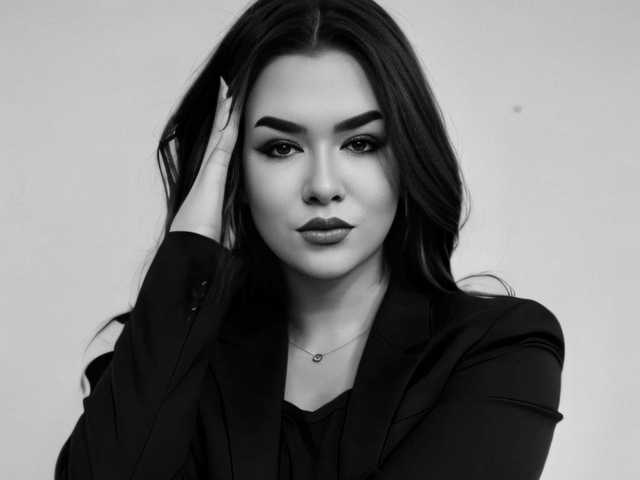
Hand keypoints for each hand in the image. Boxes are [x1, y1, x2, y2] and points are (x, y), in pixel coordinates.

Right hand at [169, 77, 240, 242]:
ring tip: (231, 84)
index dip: (231, 131)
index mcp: (216, 182)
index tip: (239, 115)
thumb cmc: (211, 244)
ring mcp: (209, 167)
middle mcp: (210, 170)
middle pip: (221, 134)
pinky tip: (230, 99)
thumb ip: (240, 220)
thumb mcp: (232, 228)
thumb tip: (257, 226)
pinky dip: (225, 117)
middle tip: (233, 87)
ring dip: (225, 108)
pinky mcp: (212, 168)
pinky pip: (222, 136)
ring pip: (220, 130)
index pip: (226, 150)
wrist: (194, 250)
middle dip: (226, 113)